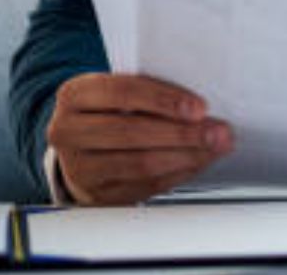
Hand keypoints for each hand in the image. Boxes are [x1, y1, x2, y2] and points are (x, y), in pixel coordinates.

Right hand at [47, 73, 232, 204]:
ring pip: (140, 164)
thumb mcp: (122, 91)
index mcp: (75, 95)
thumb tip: (202, 106)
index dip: (164, 100)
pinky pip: (145, 186)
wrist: (82, 147)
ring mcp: (78, 167)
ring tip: (215, 146)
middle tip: (218, 131)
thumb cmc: (111, 110)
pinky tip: (197, 161)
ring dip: (186, 156)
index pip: (122, 91)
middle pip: (131, 132)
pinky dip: (178, 173)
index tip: (199, 107)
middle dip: (182, 133)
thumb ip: (153, 92)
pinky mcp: (97, 194)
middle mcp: (68, 131)